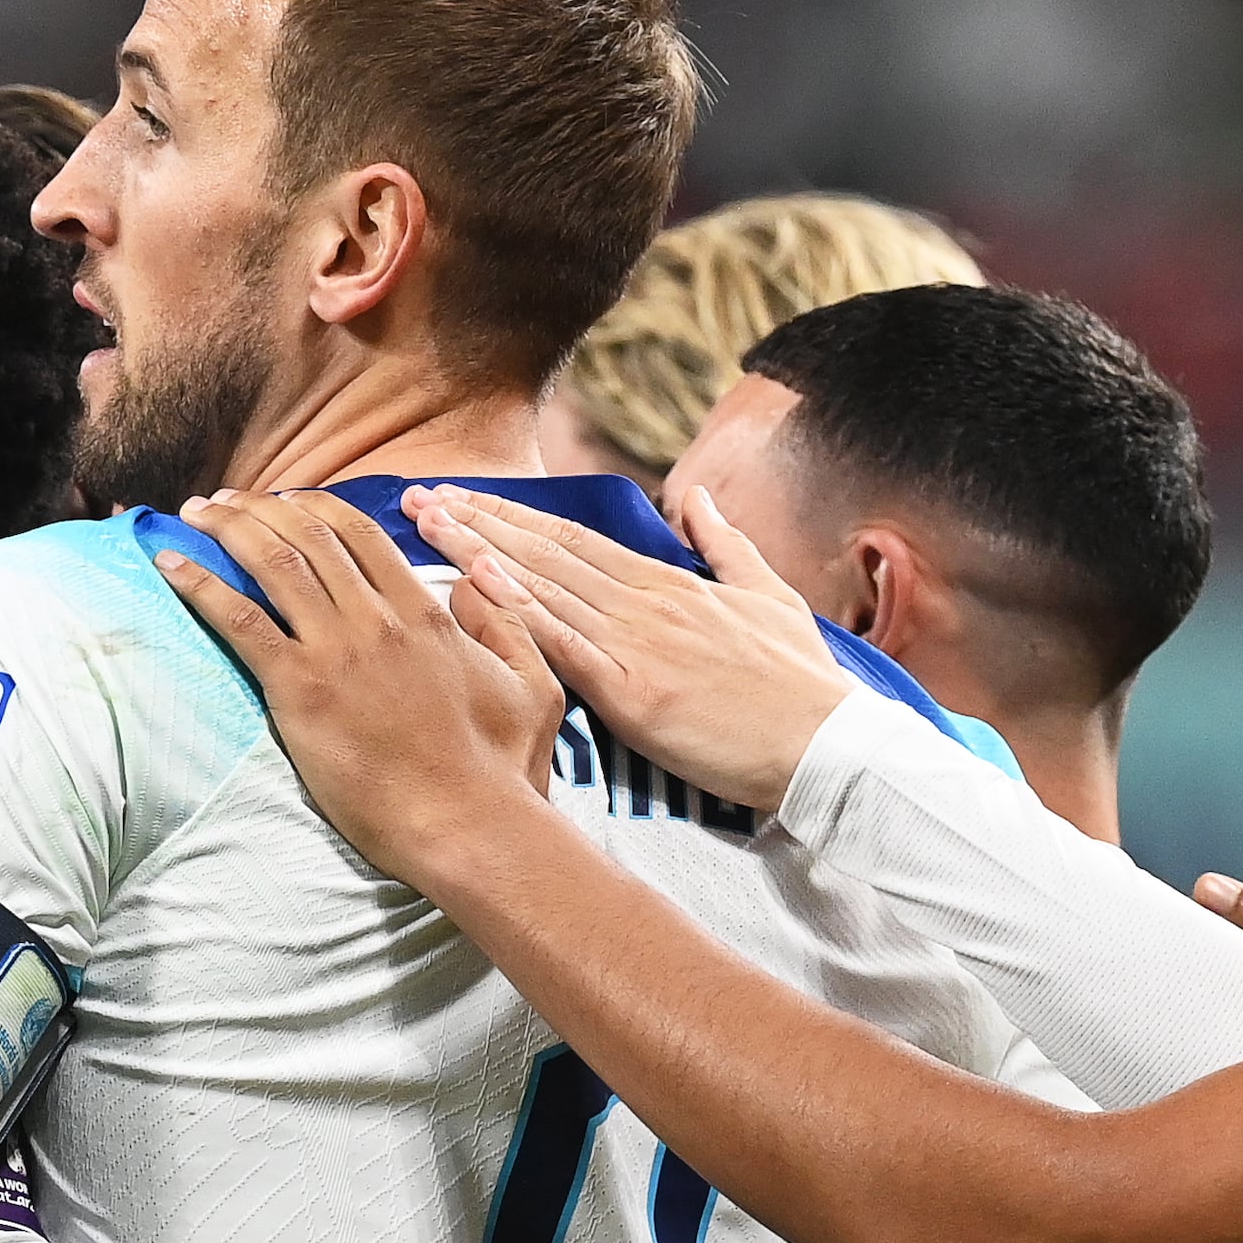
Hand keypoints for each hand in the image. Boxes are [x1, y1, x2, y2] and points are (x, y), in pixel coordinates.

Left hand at [151, 487, 563, 888]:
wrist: (468, 825)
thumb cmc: (501, 770)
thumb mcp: (532, 684)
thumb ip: (503, 625)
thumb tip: (472, 585)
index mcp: (427, 614)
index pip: (361, 535)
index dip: (316, 508)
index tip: (285, 503)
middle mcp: (377, 620)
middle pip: (310, 536)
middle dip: (261, 507)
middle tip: (225, 500)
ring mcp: (338, 652)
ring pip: (273, 563)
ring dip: (229, 528)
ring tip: (197, 512)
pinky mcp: (301, 691)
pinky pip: (241, 622)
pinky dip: (201, 585)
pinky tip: (171, 563)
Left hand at [409, 481, 850, 809]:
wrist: (825, 746)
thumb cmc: (800, 685)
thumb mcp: (768, 596)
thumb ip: (725, 545)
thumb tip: (697, 499)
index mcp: (669, 583)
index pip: (574, 539)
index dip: (513, 516)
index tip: (464, 498)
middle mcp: (644, 602)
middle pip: (544, 551)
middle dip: (477, 521)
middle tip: (417, 496)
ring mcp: (635, 642)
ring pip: (542, 585)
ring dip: (478, 551)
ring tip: (425, 524)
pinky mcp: (632, 690)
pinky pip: (561, 642)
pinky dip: (515, 609)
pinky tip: (474, 583)